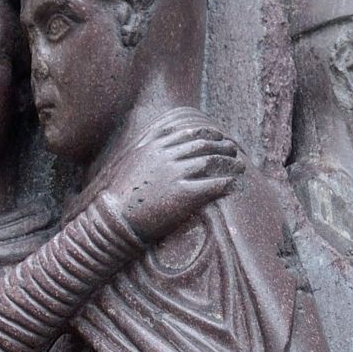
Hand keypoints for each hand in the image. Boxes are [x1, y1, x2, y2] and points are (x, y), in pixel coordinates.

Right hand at [103, 107, 243, 240]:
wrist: (113, 219)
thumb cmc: (119, 196)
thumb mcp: (129, 163)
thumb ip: (145, 150)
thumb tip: (155, 146)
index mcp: (153, 146)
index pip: (188, 132)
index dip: (207, 133)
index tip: (218, 136)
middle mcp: (166, 156)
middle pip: (203, 144)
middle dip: (222, 145)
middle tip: (234, 150)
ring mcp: (175, 174)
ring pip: (210, 161)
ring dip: (229, 162)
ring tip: (239, 166)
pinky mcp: (184, 195)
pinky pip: (212, 185)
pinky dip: (226, 183)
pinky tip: (233, 185)